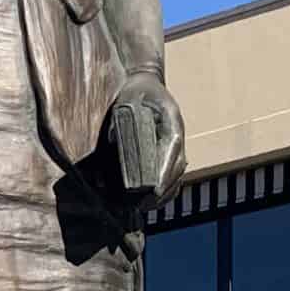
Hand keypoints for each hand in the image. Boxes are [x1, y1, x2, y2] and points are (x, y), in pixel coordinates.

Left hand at [107, 75, 185, 211]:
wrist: (146, 82)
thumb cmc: (136, 91)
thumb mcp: (128, 99)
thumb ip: (122, 121)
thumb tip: (112, 145)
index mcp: (172, 123)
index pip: (172, 153)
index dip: (164, 174)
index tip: (154, 190)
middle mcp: (177, 137)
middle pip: (176, 170)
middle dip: (161, 191)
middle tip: (143, 205)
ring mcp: (176, 145)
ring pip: (176, 175)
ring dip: (163, 194)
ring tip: (145, 207)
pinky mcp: (170, 151)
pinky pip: (171, 174)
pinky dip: (164, 190)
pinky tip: (151, 202)